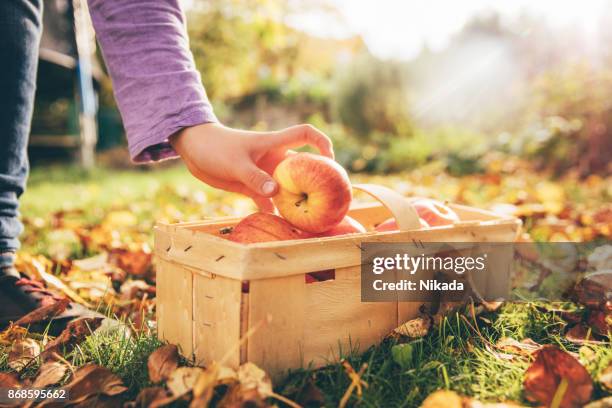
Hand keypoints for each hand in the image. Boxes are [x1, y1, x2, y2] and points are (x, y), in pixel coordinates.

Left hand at [169, 122, 333, 211]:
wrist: (194, 150)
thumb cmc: (215, 147)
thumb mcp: (235, 163)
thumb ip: (255, 177)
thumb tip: (276, 192)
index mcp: (274, 144)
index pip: (306, 134)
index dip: (322, 143)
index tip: (331, 160)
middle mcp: (274, 159)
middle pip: (303, 167)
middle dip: (316, 180)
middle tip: (328, 200)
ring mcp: (264, 173)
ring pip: (288, 188)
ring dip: (296, 201)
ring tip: (308, 219)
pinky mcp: (253, 186)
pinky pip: (268, 201)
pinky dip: (274, 212)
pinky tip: (279, 227)